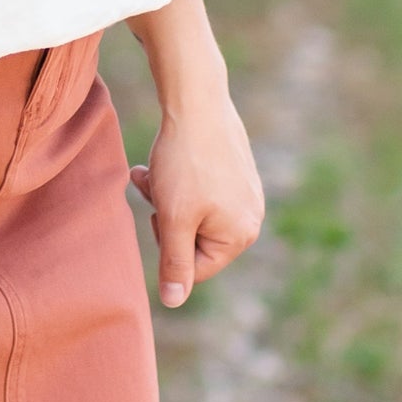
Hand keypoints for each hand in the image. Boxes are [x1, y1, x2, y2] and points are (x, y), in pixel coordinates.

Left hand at [129, 80, 263, 308]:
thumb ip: (174, 264)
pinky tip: (164, 158)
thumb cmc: (184, 162)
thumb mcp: (173, 218)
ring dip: (165, 194)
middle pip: (193, 237)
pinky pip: (201, 188)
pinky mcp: (235, 167)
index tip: (156, 213)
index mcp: (241, 235)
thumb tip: (173, 302)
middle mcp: (251, 216)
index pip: (195, 268)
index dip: (166, 244)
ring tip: (152, 169)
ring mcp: (245, 190)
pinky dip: (177, 178)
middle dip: (165, 215)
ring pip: (192, 210)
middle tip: (150, 186)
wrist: (196, 99)